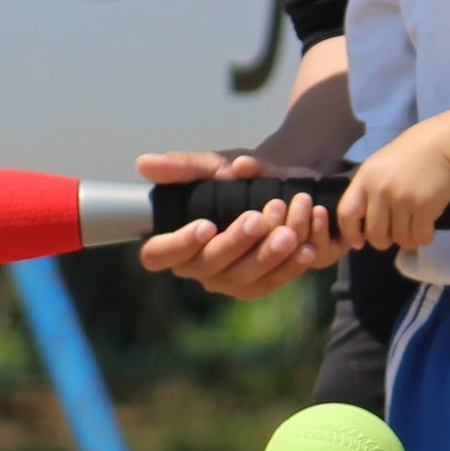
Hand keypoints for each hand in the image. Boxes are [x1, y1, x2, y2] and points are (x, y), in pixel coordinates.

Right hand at [131, 150, 340, 297]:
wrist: (278, 184)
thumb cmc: (236, 175)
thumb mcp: (213, 164)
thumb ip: (182, 166)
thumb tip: (144, 164)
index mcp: (175, 240)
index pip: (157, 254)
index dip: (179, 245)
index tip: (206, 224)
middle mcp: (196, 267)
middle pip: (207, 267)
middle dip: (234, 244)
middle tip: (258, 218)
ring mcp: (226, 281)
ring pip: (241, 280)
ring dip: (266, 257)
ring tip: (288, 233)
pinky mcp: (255, 286)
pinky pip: (269, 284)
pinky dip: (289, 268)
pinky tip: (305, 248)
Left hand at [337, 128, 449, 252]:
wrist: (445, 144)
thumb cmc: (413, 152)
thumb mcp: (381, 165)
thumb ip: (370, 189)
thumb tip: (363, 221)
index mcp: (365, 178)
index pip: (346, 213)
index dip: (350, 233)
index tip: (359, 242)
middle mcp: (380, 190)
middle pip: (374, 234)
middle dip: (383, 241)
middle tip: (394, 234)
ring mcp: (403, 199)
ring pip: (399, 239)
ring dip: (407, 239)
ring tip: (414, 228)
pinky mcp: (425, 207)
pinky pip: (419, 237)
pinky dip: (423, 238)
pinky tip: (427, 229)